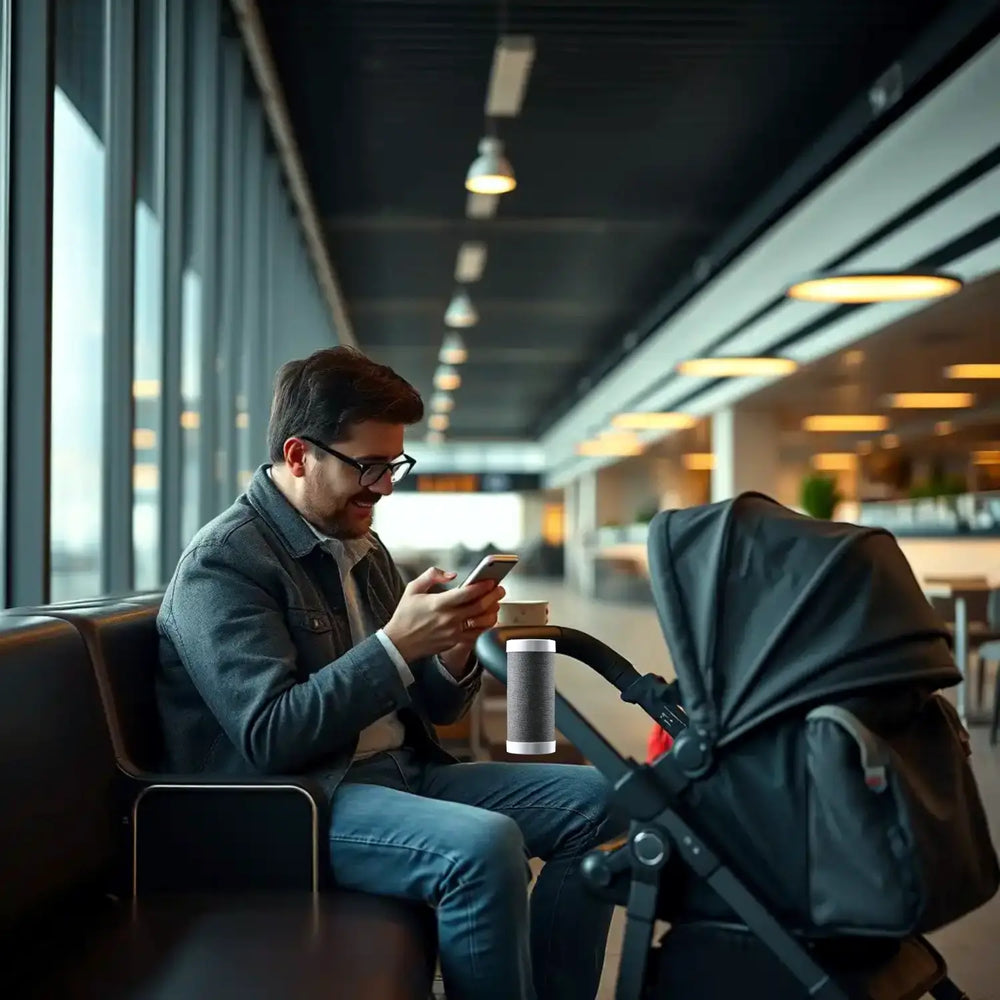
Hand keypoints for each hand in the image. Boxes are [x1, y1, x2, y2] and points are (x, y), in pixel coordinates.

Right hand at [383, 567, 505, 662]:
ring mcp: (453, 632)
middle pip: (479, 607)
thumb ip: (432, 575)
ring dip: (493, 611)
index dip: (482, 586)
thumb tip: (451, 574)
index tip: (491, 580)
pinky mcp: (454, 642)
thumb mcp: (413, 589)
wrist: (398, 644)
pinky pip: (477, 635)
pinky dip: (486, 627)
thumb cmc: (405, 615)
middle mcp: (448, 619)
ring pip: (482, 622)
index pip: (466, 593)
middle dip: (493, 596)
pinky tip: (489, 619)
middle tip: (499, 589)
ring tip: (496, 603)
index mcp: (438, 604)